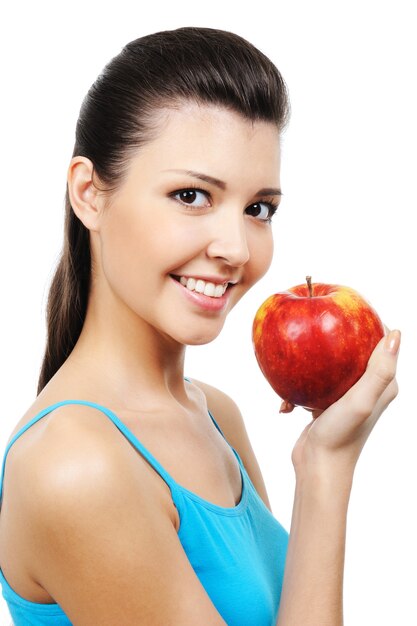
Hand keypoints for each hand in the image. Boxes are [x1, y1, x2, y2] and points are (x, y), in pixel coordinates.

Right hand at [281, 327, 400, 477]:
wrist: (318, 467)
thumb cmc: (342, 435)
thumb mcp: (362, 400)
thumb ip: (380, 370)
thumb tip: (395, 333)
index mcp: (384, 383)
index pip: (380, 341)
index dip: (366, 320)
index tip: (343, 306)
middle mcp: (367, 386)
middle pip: (351, 347)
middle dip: (334, 333)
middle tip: (313, 320)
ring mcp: (345, 394)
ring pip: (329, 363)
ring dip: (311, 359)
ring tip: (294, 351)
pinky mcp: (326, 402)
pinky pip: (311, 381)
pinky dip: (297, 383)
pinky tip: (286, 398)